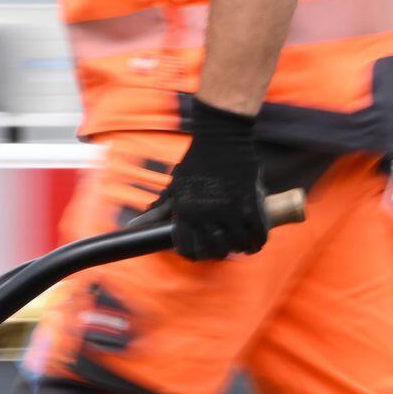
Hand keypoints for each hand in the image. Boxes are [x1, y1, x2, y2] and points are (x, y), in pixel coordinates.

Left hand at [156, 100, 267, 261]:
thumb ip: (159, 209)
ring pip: (237, 244)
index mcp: (184, 211)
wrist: (221, 139)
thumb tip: (135, 225)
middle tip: (222, 249)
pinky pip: (257, 233)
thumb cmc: (196, 162)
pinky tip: (254, 242)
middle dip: (218, 253)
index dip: (193, 254)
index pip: (186, 247)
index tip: (199, 253)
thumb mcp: (174, 186)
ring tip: (241, 246)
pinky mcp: (251, 203)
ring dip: (239, 248)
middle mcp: (205, 214)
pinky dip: (257, 242)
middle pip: (213, 250)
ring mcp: (229, 209)